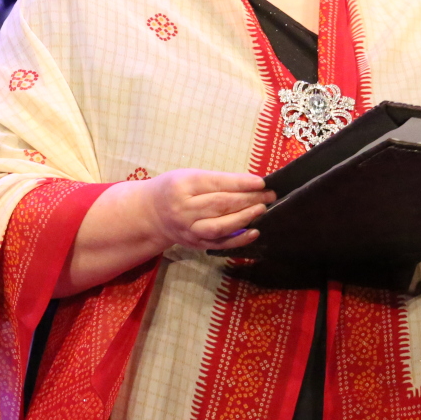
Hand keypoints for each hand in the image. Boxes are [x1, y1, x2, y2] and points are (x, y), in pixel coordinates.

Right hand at [135, 168, 274, 249]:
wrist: (150, 213)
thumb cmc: (175, 188)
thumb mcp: (189, 176)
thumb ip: (217, 181)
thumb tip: (251, 184)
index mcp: (184, 185)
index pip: (217, 184)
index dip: (241, 183)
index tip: (262, 182)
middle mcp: (185, 209)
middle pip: (221, 204)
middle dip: (249, 199)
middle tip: (269, 195)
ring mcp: (189, 229)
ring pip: (220, 226)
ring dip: (244, 219)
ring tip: (262, 210)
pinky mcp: (195, 243)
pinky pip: (219, 243)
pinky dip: (238, 240)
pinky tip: (254, 232)